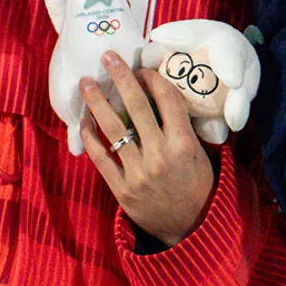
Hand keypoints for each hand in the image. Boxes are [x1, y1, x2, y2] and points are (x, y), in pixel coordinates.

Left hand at [80, 50, 214, 247]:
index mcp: (184, 143)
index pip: (166, 99)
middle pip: (135, 106)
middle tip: (108, 57)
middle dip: (120, 77)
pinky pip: (101, 157)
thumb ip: (182, 128)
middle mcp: (160, 154)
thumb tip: (162, 98)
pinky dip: (91, 138)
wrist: (190, 229)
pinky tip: (84, 121)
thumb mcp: (201, 154)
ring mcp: (137, 172)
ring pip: (112, 128)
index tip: (142, 69)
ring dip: (97, 102)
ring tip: (86, 83)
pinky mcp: (121, 189)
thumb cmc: (198, 186)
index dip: (152, 78)